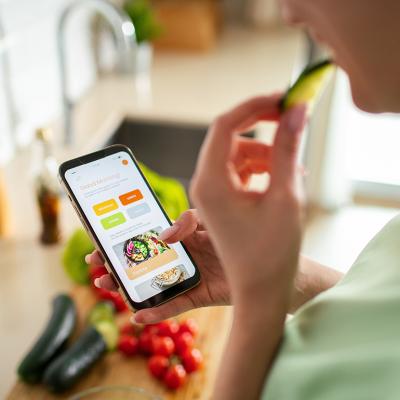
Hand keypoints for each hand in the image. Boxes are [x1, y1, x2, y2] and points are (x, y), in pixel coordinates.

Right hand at [86, 208, 227, 322]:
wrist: (267, 259)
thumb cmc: (238, 235)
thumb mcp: (211, 220)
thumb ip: (189, 220)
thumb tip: (164, 235)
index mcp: (180, 237)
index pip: (145, 237)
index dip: (123, 240)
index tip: (101, 241)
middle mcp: (180, 257)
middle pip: (142, 262)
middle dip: (117, 264)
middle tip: (96, 266)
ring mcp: (187, 278)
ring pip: (151, 285)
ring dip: (128, 287)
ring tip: (106, 286)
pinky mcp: (198, 297)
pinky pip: (174, 306)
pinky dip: (157, 312)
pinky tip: (139, 315)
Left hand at [190, 95, 306, 306]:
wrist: (261, 290)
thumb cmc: (271, 253)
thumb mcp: (285, 196)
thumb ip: (287, 149)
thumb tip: (295, 111)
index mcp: (210, 183)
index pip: (225, 126)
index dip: (254, 106)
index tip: (283, 99)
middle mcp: (204, 185)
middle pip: (230, 138)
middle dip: (262, 130)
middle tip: (292, 125)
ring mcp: (211, 194)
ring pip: (237, 155)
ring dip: (265, 154)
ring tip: (292, 169)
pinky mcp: (220, 201)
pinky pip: (238, 172)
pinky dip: (260, 169)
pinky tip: (280, 178)